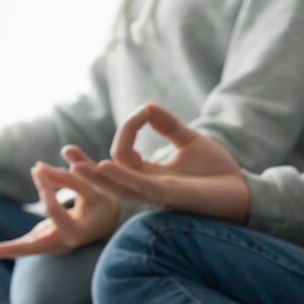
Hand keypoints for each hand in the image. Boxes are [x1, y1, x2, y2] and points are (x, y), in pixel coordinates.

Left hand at [0, 162, 119, 259]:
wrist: (105, 222)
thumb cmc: (102, 199)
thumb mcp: (96, 183)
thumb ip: (81, 168)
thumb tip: (65, 149)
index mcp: (84, 228)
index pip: (57, 208)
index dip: (47, 187)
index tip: (38, 167)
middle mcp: (69, 240)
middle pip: (41, 241)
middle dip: (16, 245)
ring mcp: (57, 244)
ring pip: (31, 249)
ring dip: (11, 249)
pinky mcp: (47, 241)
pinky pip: (28, 246)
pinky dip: (10, 248)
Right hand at [61, 103, 250, 223]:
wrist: (245, 191)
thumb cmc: (218, 172)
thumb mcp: (189, 140)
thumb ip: (166, 125)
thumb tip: (144, 107)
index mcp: (149, 174)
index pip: (122, 153)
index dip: (127, 128)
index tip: (143, 112)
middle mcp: (147, 187)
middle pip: (106, 180)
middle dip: (81, 171)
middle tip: (58, 159)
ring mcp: (157, 194)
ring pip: (117, 187)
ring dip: (95, 176)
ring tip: (74, 165)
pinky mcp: (171, 197)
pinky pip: (139, 187)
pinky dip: (121, 176)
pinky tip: (105, 166)